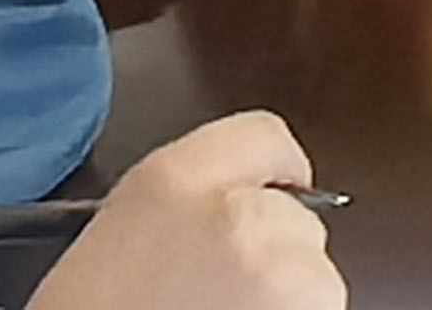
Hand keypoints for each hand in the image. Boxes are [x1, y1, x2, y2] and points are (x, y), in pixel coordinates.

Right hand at [25, 113, 341, 309]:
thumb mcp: (118, 234)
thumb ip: (182, 203)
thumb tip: (230, 208)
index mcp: (175, 180)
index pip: (263, 137)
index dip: (275, 169)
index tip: (280, 187)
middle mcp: (239, 213)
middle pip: (295, 215)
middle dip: (271, 248)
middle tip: (215, 289)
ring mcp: (281, 270)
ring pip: (314, 273)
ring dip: (284, 295)